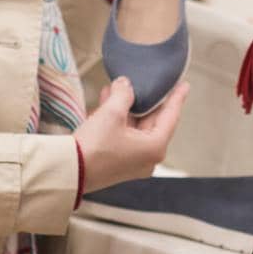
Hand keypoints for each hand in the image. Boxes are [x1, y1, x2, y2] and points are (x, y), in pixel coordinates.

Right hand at [73, 76, 189, 191]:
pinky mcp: (118, 163)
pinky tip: (106, 101)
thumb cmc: (94, 146)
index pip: (171, 116)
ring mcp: (133, 162)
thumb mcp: (111, 113)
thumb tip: (125, 84)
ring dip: (127, 108)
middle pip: (152, 121)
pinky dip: (118, 120)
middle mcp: (148, 158)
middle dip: (144, 100)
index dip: (176, 98)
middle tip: (145, 81)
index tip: (184, 85)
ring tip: (117, 87)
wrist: (68, 172)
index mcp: (155, 147)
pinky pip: (124, 136)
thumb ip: (123, 94)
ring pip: (135, 127)